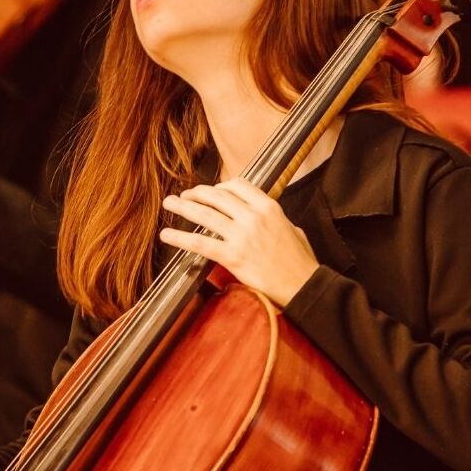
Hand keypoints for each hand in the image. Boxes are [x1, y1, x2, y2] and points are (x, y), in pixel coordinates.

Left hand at [159, 178, 318, 306]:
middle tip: (184, 195)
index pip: (238, 185)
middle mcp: (253, 217)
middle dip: (197, 193)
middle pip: (217, 197)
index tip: (211, 192)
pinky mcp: (232, 256)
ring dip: (183, 207)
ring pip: (205, 215)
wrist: (303, 285)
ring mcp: (241, 236)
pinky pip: (200, 243)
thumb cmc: (299, 260)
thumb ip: (273, 218)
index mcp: (268, 207)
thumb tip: (263, 216)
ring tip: (170, 204)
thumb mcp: (292, 227)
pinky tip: (167, 235)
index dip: (220, 187)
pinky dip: (180, 238)